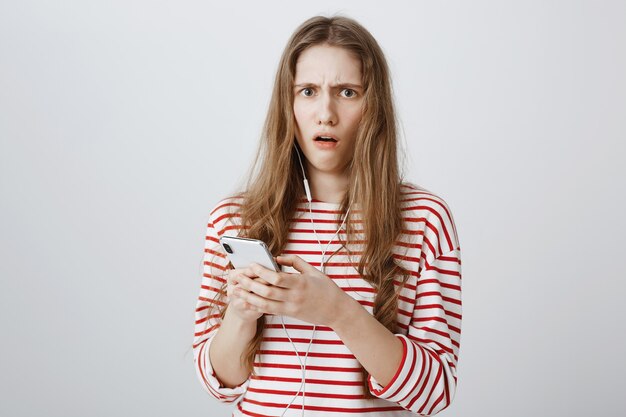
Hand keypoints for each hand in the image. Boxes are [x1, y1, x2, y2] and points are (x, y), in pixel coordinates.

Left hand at [230, 255, 350, 326]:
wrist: (337, 311)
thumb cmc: (326, 288)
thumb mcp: (313, 270)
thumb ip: (294, 261)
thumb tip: (277, 258)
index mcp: (301, 282)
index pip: (277, 278)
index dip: (262, 272)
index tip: (252, 265)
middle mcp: (294, 296)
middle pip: (267, 291)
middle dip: (250, 284)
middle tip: (238, 277)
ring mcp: (291, 307)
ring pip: (265, 304)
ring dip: (249, 298)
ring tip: (237, 291)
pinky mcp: (290, 314)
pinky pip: (270, 311)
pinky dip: (257, 306)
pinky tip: (247, 301)